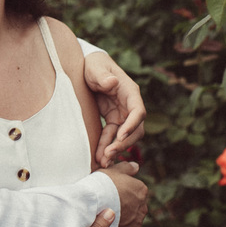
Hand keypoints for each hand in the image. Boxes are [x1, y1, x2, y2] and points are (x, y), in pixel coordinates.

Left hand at [83, 52, 144, 166]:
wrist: (87, 67)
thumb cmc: (94, 65)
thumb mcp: (95, 67)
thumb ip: (102, 75)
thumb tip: (112, 82)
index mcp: (130, 92)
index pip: (138, 111)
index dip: (132, 125)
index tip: (120, 136)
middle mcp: (129, 105)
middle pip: (135, 130)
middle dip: (123, 143)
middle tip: (108, 154)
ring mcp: (121, 114)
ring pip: (124, 137)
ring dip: (115, 149)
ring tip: (103, 162)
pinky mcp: (112, 120)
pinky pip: (111, 137)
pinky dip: (106, 147)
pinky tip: (100, 158)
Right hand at [99, 161, 147, 226]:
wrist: (92, 205)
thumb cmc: (100, 185)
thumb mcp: (112, 170)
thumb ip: (126, 167)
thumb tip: (136, 166)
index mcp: (141, 190)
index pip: (135, 191)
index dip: (123, 192)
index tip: (111, 194)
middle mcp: (143, 206)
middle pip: (135, 206)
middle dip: (126, 207)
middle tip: (109, 206)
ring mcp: (137, 221)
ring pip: (133, 220)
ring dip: (124, 220)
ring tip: (108, 219)